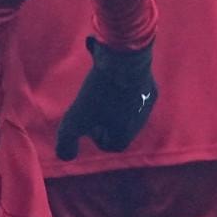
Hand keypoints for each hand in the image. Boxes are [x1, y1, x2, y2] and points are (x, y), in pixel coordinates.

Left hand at [56, 37, 156, 160]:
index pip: (112, 145)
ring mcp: (148, 101)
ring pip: (130, 109)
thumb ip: (66, 142)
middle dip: (106, 122)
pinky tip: (111, 76)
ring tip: (101, 92)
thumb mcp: (74, 120)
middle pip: (122, 127)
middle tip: (92, 109)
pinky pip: (135, 91)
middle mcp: (141, 121)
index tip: (87, 125)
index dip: (96, 138)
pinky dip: (123, 88)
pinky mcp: (151, 83)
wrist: (124, 59)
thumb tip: (66, 157)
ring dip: (116, 104)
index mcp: (126, 133)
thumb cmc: (99, 92)